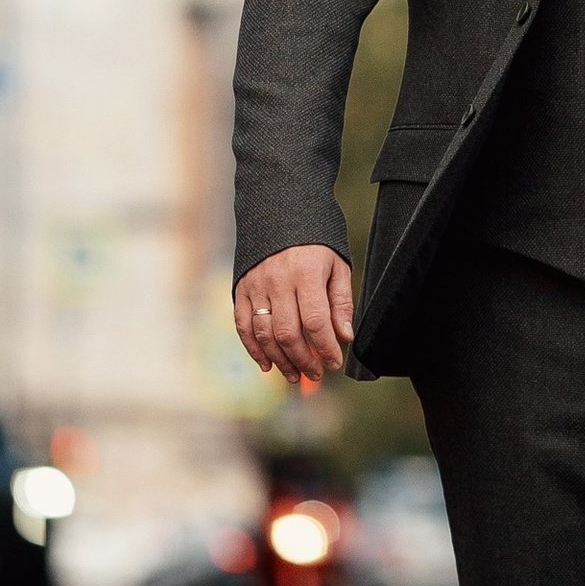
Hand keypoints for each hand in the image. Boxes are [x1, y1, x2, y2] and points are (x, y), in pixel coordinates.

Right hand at [234, 247, 355, 383]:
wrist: (279, 210)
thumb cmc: (315, 240)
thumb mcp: (337, 264)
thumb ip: (341, 301)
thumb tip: (344, 336)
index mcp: (306, 273)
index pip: (315, 322)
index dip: (326, 348)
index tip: (335, 363)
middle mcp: (278, 281)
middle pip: (287, 333)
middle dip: (303, 360)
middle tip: (316, 374)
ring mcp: (255, 285)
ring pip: (264, 333)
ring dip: (280, 360)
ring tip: (294, 375)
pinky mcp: (240, 288)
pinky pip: (243, 325)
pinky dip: (253, 348)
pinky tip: (267, 364)